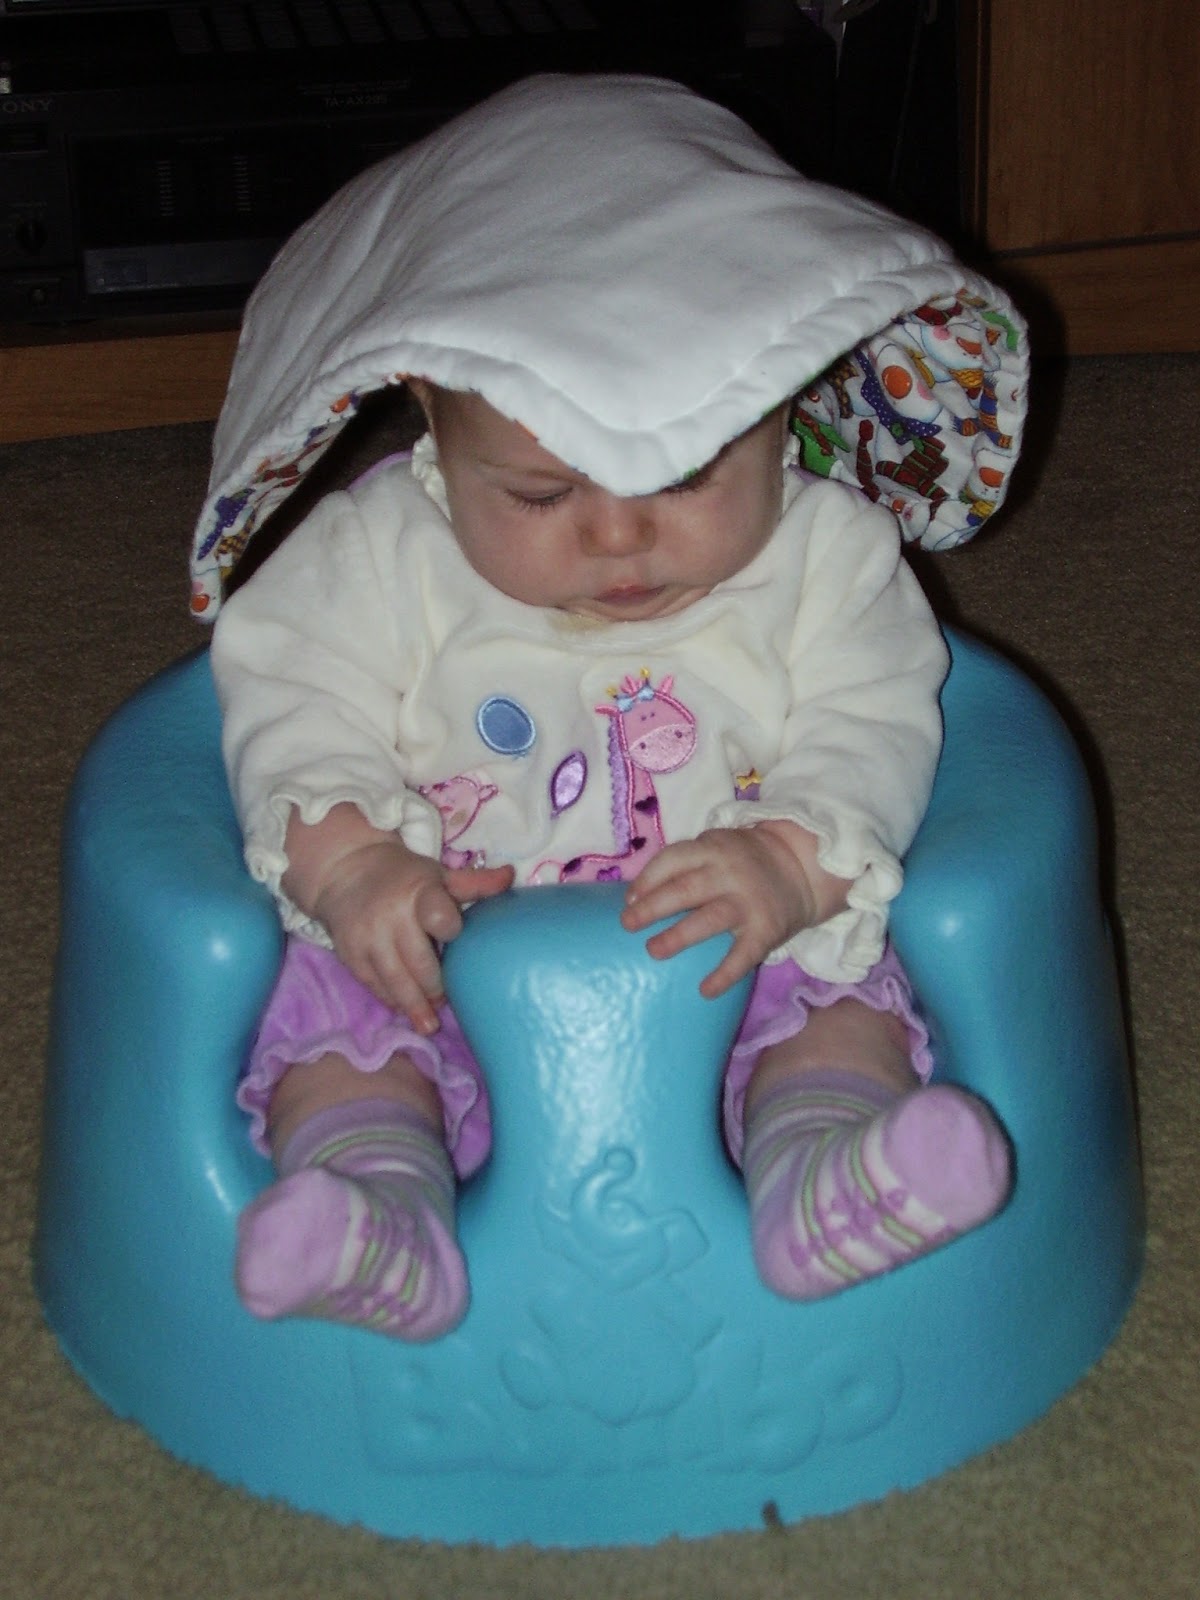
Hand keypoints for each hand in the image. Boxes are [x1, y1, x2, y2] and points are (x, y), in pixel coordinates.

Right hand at [309, 836, 512, 1033]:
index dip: (448, 929)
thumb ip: (474, 883)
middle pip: (418, 962)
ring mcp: (367, 937)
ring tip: (429, 1024)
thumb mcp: (438, 874)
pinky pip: (374, 985)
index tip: (454, 938)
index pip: (437, 916)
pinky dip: (391, 1000)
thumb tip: (510, 877)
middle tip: (448, 1002)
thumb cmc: (404, 876)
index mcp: (418, 891)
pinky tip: (404, 1010)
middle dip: (435, 986)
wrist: (346, 870)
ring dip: (414, 1005)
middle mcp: (390, 915)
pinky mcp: (350, 954)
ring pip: (395, 980)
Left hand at [619, 821, 848, 997]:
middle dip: (653, 907)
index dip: (648, 879)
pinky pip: (743, 955)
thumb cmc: (744, 861)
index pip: (673, 860)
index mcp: (712, 849)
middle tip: (628, 924)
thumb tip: (636, 894)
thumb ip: (684, 862)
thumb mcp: (716, 846)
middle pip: (686, 889)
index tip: (628, 899)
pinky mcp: (767, 930)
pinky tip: (705, 990)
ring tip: (653, 951)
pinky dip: (725, 974)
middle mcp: (729, 874)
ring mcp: (749, 903)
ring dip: (679, 936)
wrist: (802, 869)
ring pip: (710, 919)